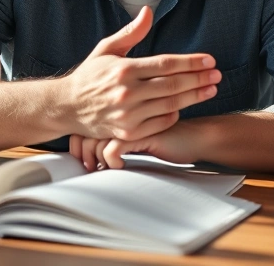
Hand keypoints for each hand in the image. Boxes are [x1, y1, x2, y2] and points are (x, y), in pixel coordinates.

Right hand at [57, 6, 219, 141]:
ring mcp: (128, 116)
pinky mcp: (127, 133)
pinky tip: (185, 105)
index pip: (166, 65)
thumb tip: (148, 11)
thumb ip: (131, 32)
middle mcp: (127, 93)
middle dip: (199, 79)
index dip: (191, 62)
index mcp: (124, 70)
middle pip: (173, 86)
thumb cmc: (89, 76)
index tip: (209, 60)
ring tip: (211, 89)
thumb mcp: (106, 49)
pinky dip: (175, 114)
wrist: (65, 108)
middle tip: (217, 75)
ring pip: (171, 105)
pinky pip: (160, 123)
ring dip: (194, 97)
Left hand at [69, 121, 199, 170]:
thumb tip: (90, 145)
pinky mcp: (141, 135)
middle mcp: (123, 109)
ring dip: (97, 159)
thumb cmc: (165, 133)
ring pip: (97, 141)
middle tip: (87, 166)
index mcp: (120, 105)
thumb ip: (118, 128)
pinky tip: (120, 166)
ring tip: (102, 167)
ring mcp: (132, 121)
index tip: (80, 158)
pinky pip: (113, 150)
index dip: (78, 141)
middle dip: (82, 152)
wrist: (195, 136)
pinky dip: (111, 161)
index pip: (85, 122)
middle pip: (86, 131)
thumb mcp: (139, 126)